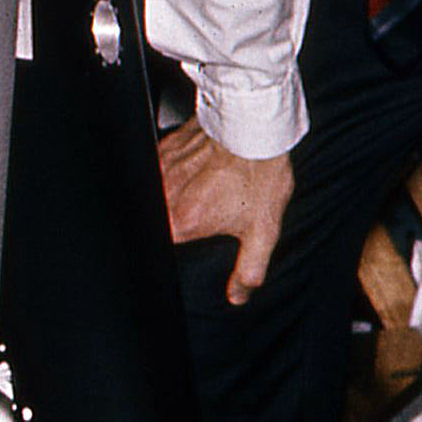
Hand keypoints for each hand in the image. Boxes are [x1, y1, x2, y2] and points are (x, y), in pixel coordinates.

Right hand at [157, 117, 293, 303]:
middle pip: (158, 221)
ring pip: (158, 191)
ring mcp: (161, 168)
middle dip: (177, 221)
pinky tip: (201, 168)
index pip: (159, 250)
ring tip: (206, 189)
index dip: (172, 252)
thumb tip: (238, 295)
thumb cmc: (259, 173)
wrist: (256, 126)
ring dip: (176, 195)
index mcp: (182, 223)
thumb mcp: (264, 231)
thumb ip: (249, 270)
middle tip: (205, 214)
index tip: (189, 244)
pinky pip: (162, 166)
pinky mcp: (165, 147)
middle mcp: (164, 196)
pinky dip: (177, 172)